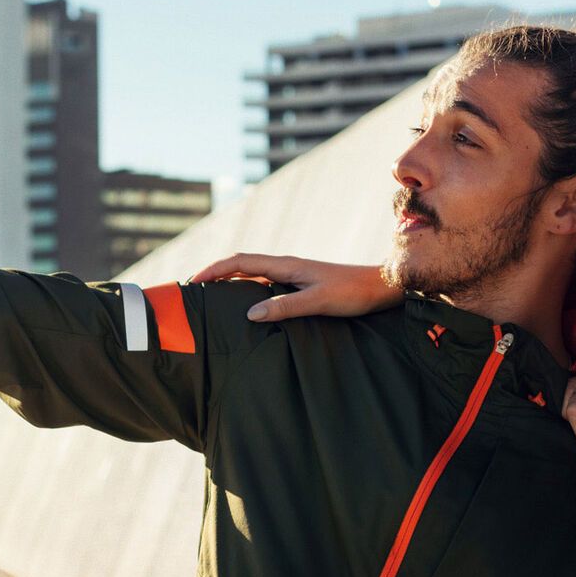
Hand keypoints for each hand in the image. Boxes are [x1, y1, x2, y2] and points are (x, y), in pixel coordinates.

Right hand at [189, 254, 400, 322]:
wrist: (381, 286)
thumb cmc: (353, 292)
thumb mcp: (318, 301)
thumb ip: (285, 307)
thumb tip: (250, 314)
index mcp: (286, 266)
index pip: (241, 262)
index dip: (215, 270)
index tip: (194, 281)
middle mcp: (286, 267)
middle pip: (243, 266)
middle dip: (217, 274)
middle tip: (196, 290)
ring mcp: (293, 275)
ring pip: (254, 275)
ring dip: (232, 282)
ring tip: (214, 298)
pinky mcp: (301, 285)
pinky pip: (267, 285)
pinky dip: (249, 291)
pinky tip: (248, 306)